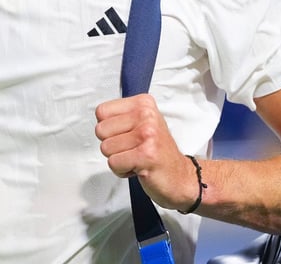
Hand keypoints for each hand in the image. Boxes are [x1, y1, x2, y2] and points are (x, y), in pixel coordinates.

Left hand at [95, 94, 197, 210]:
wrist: (181, 177)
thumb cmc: (158, 151)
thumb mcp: (142, 123)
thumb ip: (120, 116)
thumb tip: (99, 115)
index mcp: (143, 103)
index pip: (101, 111)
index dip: (108, 129)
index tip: (126, 134)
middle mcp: (146, 115)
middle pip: (100, 130)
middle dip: (112, 145)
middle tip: (132, 149)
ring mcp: (147, 134)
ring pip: (106, 148)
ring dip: (118, 159)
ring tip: (136, 158)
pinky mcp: (146, 154)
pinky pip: (113, 163)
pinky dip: (122, 170)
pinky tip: (138, 167)